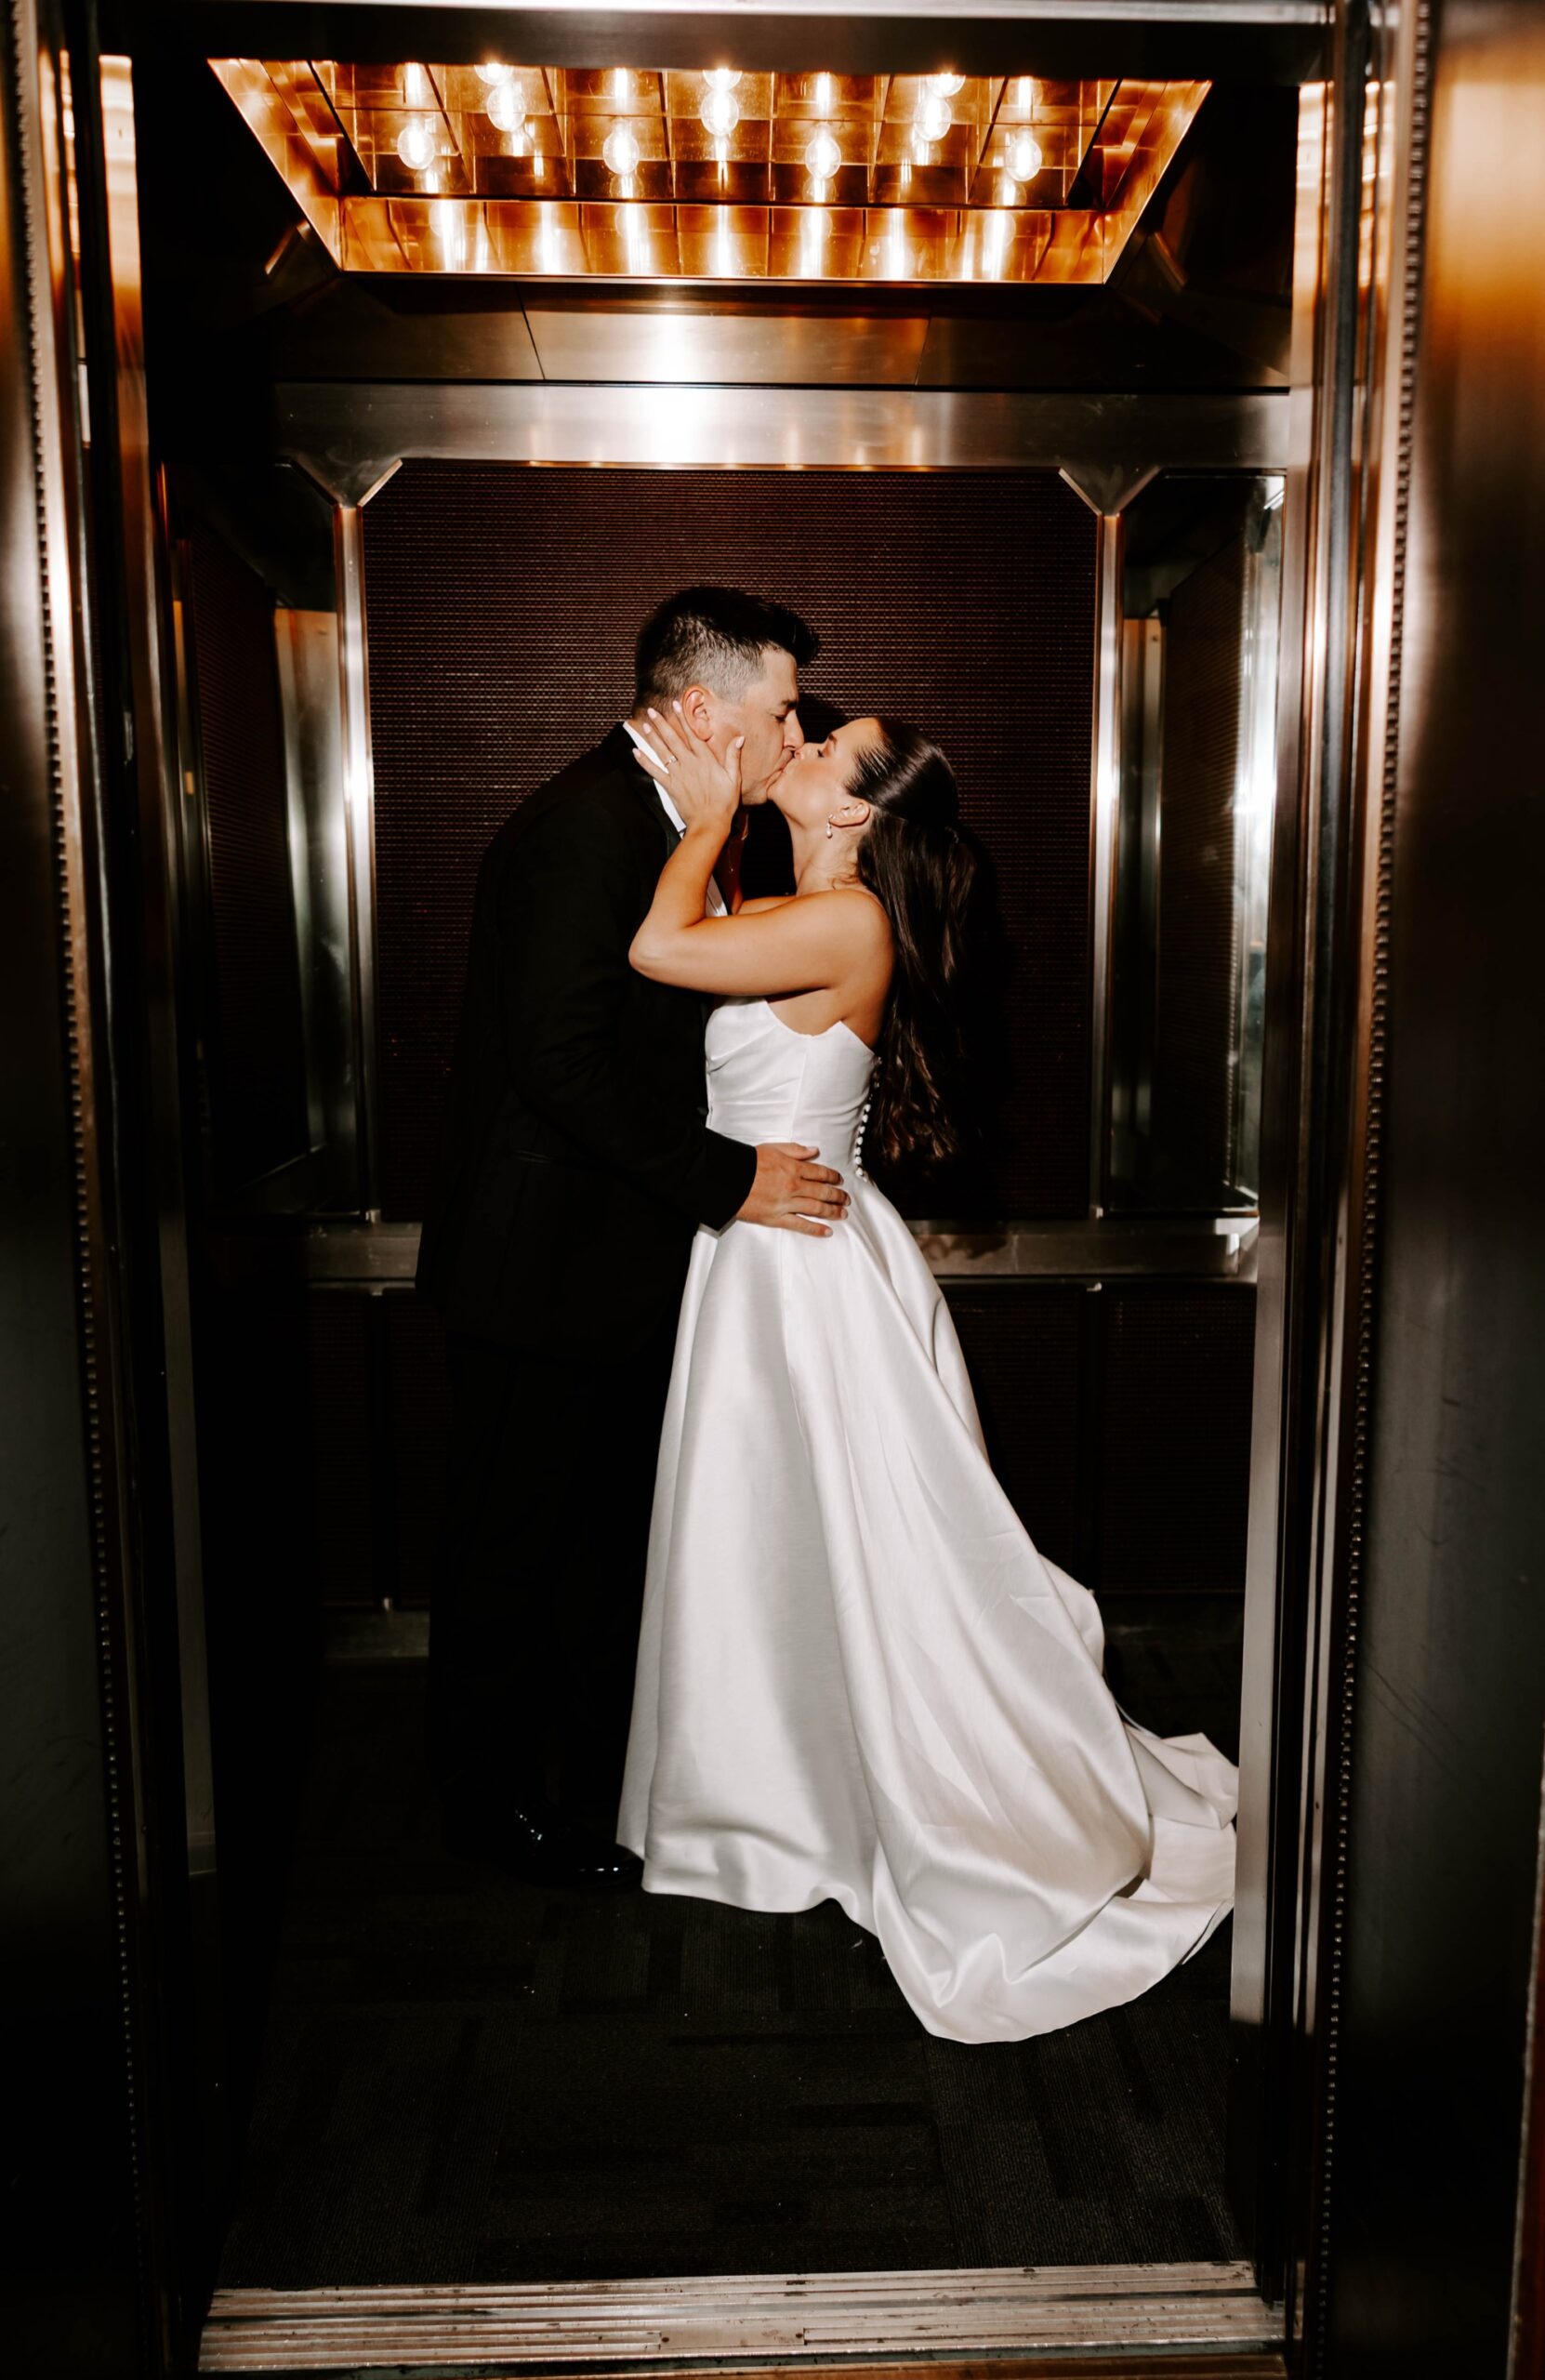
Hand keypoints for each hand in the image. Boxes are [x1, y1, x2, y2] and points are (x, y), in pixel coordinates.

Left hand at [631, 702, 742, 836]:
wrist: (710, 823)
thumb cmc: (724, 802)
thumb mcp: (734, 778)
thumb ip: (733, 757)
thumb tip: (740, 738)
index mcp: (705, 760)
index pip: (692, 734)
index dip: (683, 719)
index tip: (675, 705)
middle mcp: (689, 764)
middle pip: (672, 739)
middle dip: (661, 723)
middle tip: (651, 710)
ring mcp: (678, 775)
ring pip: (662, 751)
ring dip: (652, 737)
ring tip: (645, 724)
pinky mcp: (670, 786)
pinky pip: (654, 771)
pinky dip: (644, 761)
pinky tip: (636, 752)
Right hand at [736, 1143, 848, 1236]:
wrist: (729, 1179)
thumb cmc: (748, 1163)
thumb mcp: (773, 1148)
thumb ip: (796, 1150)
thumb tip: (814, 1151)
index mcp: (793, 1168)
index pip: (820, 1173)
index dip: (833, 1177)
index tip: (839, 1180)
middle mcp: (794, 1186)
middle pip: (823, 1192)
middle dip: (837, 1196)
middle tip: (845, 1199)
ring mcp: (787, 1204)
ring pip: (817, 1209)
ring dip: (833, 1212)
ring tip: (842, 1214)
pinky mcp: (777, 1218)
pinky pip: (801, 1225)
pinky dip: (816, 1229)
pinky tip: (827, 1231)